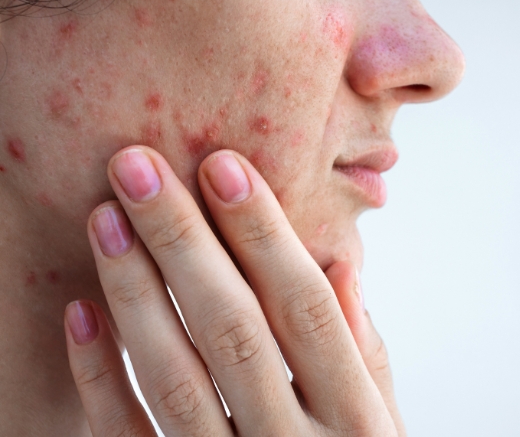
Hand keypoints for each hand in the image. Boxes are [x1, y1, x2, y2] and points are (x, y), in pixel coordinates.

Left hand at [63, 147, 404, 435]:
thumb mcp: (383, 428)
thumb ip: (366, 354)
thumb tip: (339, 265)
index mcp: (359, 423)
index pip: (308, 310)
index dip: (266, 235)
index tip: (224, 165)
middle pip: (235, 332)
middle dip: (185, 243)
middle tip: (138, 166)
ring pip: (174, 380)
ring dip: (135, 293)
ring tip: (106, 217)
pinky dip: (98, 378)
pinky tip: (80, 311)